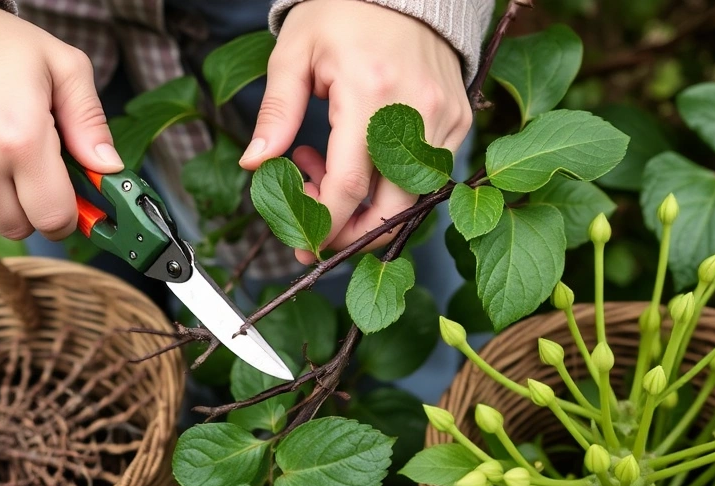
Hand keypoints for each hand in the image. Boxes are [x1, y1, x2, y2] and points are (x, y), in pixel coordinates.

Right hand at [0, 5, 121, 240]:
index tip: (75, 199)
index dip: (72, 214)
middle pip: (26, 228)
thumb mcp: (62, 67)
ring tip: (8, 163)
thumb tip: (109, 169)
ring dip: (8, 207)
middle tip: (40, 171)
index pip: (55, 217)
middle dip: (40, 207)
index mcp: (22, 140)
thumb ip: (90, 122)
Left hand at [239, 0, 471, 263]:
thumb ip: (276, 112)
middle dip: (351, 233)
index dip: (323, 222)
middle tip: (316, 230)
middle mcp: (416, 111)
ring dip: (368, 204)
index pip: (349, 186)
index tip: (301, 235)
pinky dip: (394, 182)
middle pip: (391, 207)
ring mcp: (444, 117)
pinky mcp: (459, 118)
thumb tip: (255, 164)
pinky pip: (428, 173)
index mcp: (370, 94)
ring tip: (327, 170)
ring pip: (412, 196)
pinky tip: (360, 157)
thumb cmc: (344, 12)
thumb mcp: (295, 53)